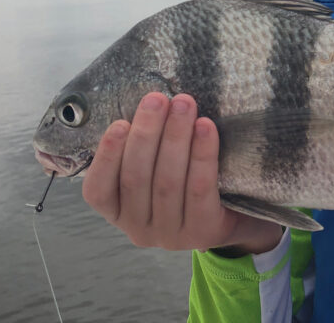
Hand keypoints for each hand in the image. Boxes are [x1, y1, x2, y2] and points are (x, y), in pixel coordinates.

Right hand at [82, 92, 283, 254]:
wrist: (236, 216)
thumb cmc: (186, 183)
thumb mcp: (156, 171)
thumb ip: (145, 148)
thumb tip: (146, 104)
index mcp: (118, 212)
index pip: (98, 191)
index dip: (106, 157)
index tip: (120, 123)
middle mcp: (139, 229)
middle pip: (136, 179)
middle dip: (147, 133)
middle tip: (158, 99)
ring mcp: (171, 235)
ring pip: (167, 182)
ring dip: (175, 137)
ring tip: (184, 104)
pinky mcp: (203, 232)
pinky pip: (200, 189)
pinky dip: (201, 155)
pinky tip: (205, 128)